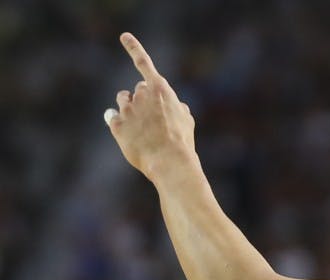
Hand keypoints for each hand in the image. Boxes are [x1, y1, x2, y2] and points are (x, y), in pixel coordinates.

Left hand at [106, 33, 195, 178]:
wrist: (169, 162)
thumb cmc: (181, 142)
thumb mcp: (187, 122)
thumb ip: (179, 108)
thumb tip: (178, 106)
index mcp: (160, 90)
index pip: (144, 63)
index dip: (134, 47)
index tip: (124, 36)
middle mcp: (141, 94)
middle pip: (137, 89)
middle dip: (141, 99)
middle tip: (151, 119)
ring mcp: (127, 109)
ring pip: (122, 99)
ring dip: (128, 108)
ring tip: (140, 127)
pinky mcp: (116, 124)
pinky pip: (111, 116)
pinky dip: (118, 123)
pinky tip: (128, 135)